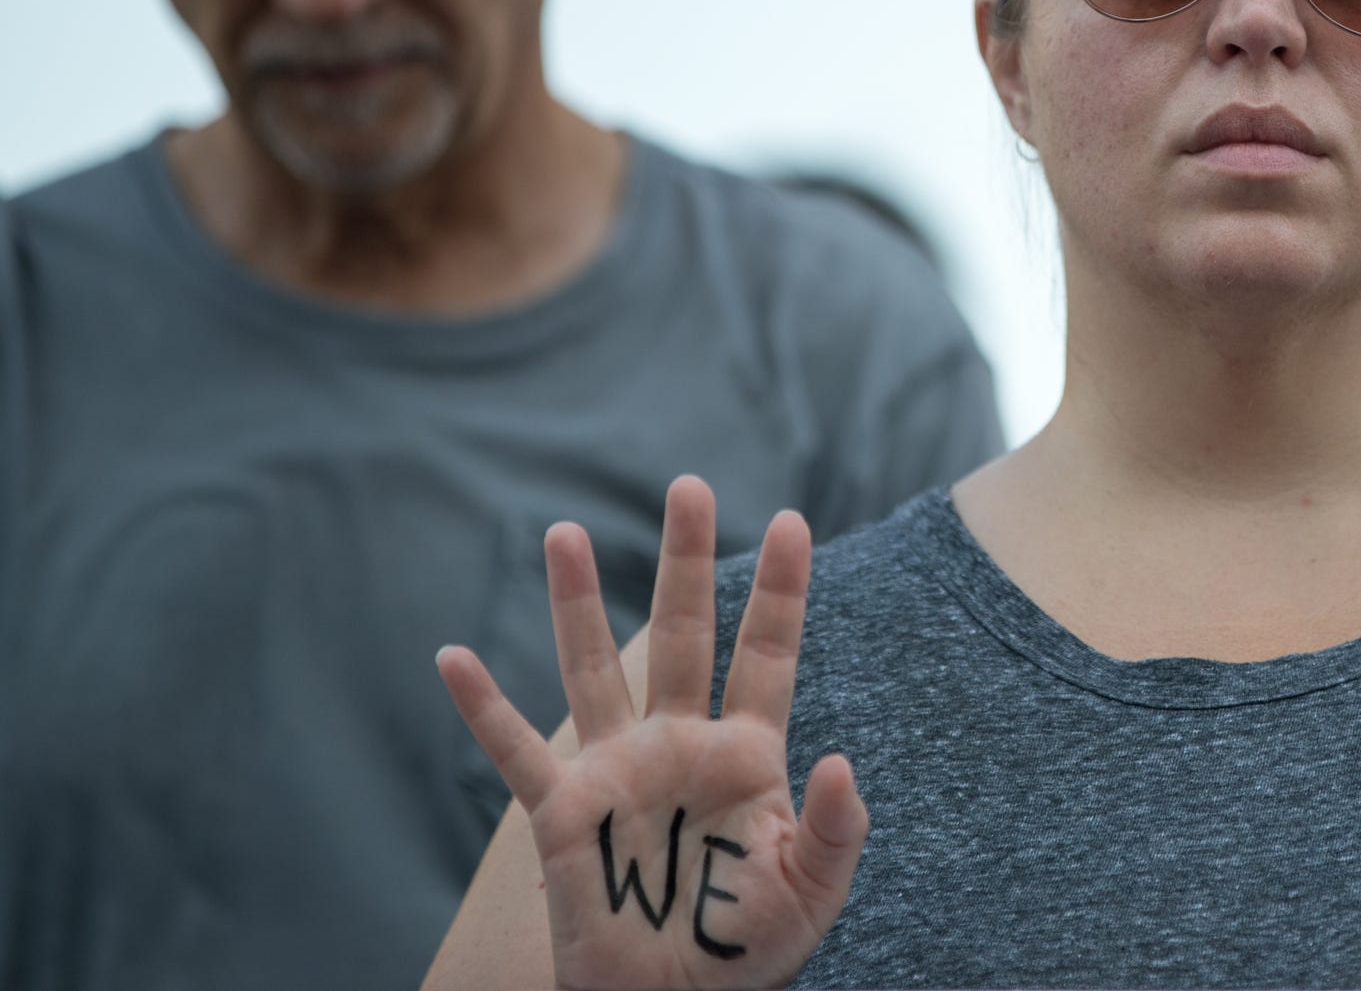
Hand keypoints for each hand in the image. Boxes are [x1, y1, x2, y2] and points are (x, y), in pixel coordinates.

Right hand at [437, 477, 864, 989]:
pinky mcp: (563, 815)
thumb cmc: (750, 949)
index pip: (766, 653)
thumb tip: (839, 760)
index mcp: (747, 755)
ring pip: (592, 670)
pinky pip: (516, 754)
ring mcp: (618, 772)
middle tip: (690, 485)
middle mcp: (679, 744)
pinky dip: (483, 710)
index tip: (795, 521)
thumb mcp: (812, 891)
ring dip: (578, 603)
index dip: (781, 590)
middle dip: (687, 560)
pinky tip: (452, 658)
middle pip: (682, 634)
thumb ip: (835, 828)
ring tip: (565, 533)